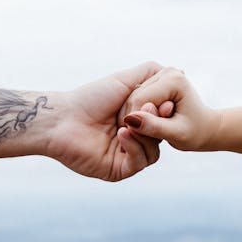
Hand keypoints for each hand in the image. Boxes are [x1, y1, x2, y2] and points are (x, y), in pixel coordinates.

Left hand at [47, 62, 164, 180]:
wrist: (62, 119)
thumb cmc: (90, 98)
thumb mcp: (124, 80)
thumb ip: (151, 73)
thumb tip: (179, 71)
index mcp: (137, 121)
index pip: (163, 121)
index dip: (165, 112)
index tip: (164, 101)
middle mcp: (134, 140)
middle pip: (161, 137)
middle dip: (157, 122)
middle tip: (148, 107)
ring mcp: (126, 156)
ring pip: (154, 151)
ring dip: (145, 134)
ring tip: (129, 120)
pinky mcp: (118, 170)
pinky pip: (140, 163)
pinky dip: (134, 147)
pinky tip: (122, 134)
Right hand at [121, 67, 220, 151]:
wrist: (204, 127)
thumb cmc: (194, 133)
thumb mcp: (175, 134)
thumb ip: (153, 126)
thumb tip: (129, 119)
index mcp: (174, 80)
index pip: (139, 100)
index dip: (136, 121)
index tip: (142, 137)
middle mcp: (167, 72)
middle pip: (134, 96)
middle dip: (136, 118)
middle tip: (148, 134)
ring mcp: (161, 73)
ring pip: (132, 96)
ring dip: (136, 115)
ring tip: (150, 129)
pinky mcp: (156, 79)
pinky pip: (135, 96)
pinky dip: (138, 111)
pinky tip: (148, 121)